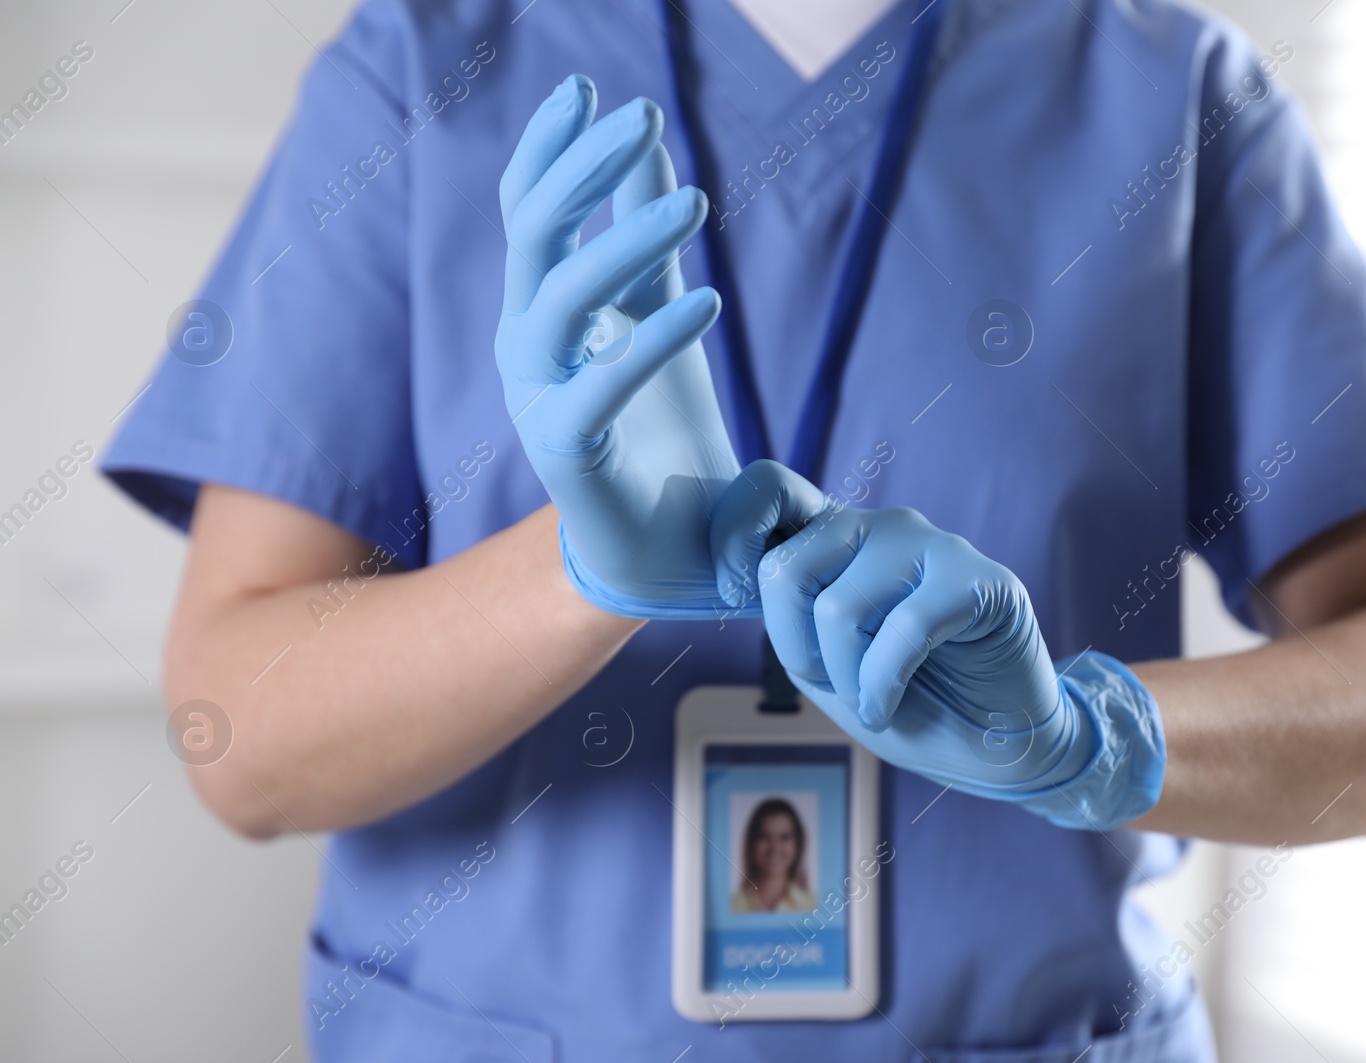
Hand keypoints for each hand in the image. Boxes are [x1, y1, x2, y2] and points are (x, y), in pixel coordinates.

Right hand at [495, 76, 751, 618]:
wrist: (663, 548)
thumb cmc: (662, 428)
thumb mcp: (659, 311)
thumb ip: (649, 237)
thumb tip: (657, 144)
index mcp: (544, 308)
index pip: (530, 209)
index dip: (552, 147)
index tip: (588, 88)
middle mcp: (529, 343)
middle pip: (535, 234)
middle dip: (584, 168)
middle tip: (644, 116)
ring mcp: (539, 395)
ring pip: (565, 296)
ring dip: (626, 239)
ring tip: (697, 202)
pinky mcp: (568, 449)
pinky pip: (604, 381)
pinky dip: (656, 337)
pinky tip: (712, 301)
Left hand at [711, 461, 1165, 828]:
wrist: (995, 746)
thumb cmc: (907, 700)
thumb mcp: (825, 664)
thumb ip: (785, 616)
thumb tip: (737, 577)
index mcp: (838, 539)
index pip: (769, 486)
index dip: (732, 532)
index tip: (731, 594)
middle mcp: (881, 528)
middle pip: (787, 566)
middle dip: (794, 647)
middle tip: (832, 683)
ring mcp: (934, 547)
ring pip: (839, 606)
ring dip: (846, 677)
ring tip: (873, 700)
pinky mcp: (980, 581)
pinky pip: (903, 629)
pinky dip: (884, 685)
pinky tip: (893, 707)